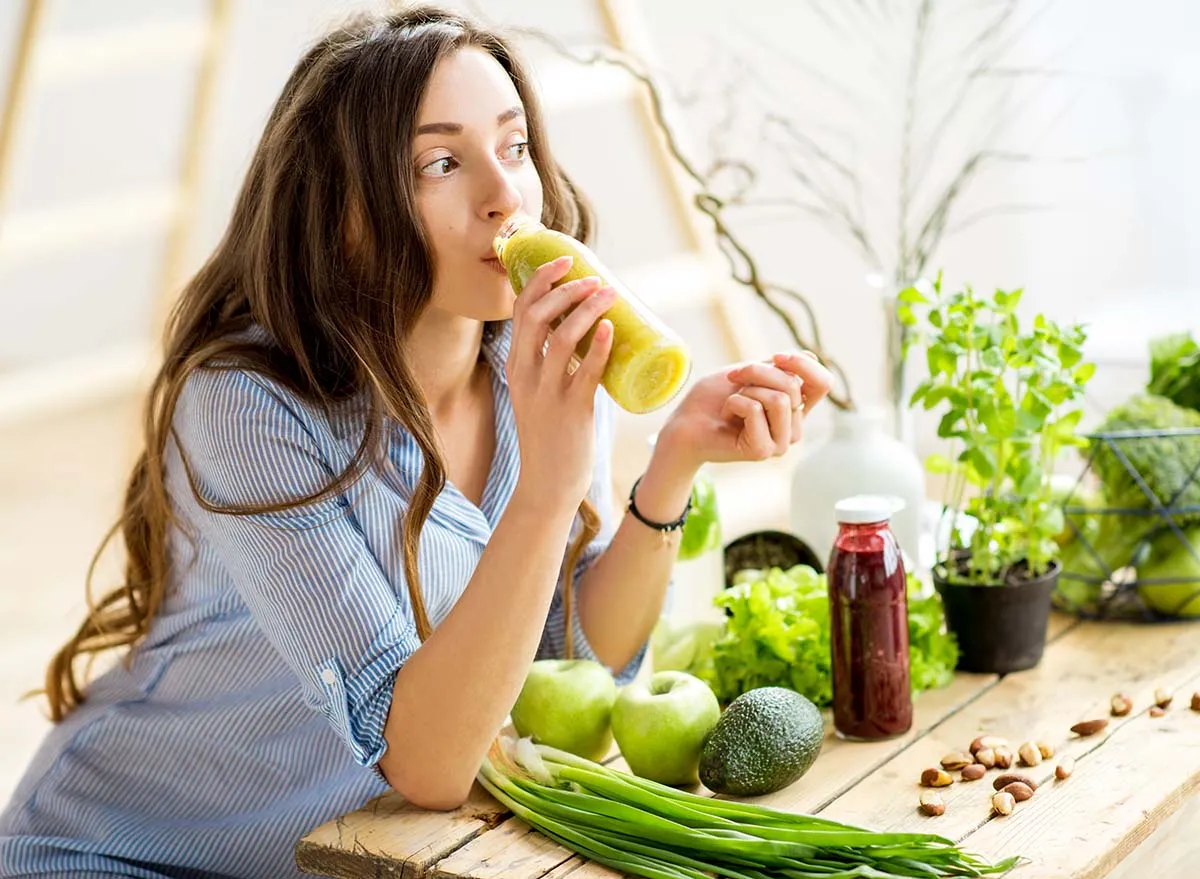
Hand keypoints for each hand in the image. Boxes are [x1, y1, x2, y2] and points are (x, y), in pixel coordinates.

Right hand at [507, 256, 613, 505]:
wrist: (548, 484)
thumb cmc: (552, 435)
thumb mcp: (541, 393)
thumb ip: (558, 365)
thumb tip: (593, 332)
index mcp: (516, 366)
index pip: (521, 311)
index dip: (540, 280)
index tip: (564, 261)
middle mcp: (525, 376)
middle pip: (536, 317)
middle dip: (564, 289)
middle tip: (593, 278)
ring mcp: (546, 394)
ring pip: (560, 339)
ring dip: (586, 310)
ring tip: (609, 294)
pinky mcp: (570, 411)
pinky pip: (584, 373)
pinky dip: (597, 348)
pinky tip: (609, 330)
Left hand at [655, 351, 833, 470]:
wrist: (684, 423)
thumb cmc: (713, 398)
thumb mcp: (749, 373)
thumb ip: (779, 369)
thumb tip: (811, 357)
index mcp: (795, 408)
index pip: (823, 384)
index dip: (804, 365)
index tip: (776, 356)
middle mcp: (792, 428)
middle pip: (793, 385)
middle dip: (757, 372)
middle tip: (732, 379)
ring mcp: (780, 443)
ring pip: (780, 398)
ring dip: (746, 390)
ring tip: (731, 403)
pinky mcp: (763, 451)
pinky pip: (756, 409)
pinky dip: (734, 403)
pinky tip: (726, 417)